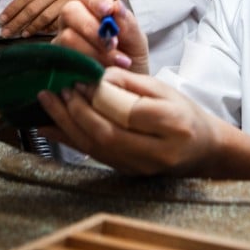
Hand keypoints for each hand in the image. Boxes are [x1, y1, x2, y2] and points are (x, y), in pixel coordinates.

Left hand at [0, 0, 122, 37]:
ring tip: (21, 35)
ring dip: (31, 27)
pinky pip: (62, 21)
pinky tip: (41, 35)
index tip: (2, 19)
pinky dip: (50, 29)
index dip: (13, 8)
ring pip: (45, 16)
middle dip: (17, 21)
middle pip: (33, 7)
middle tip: (5, 32)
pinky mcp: (79, 8)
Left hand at [37, 67, 220, 175]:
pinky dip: (68, 140)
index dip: (100, 96)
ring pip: (96, 148)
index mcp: (172, 124)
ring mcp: (140, 168)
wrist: (203, 150)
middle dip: (77, 111)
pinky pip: (92, 156)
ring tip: (47, 101)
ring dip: (67, 123)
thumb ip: (131, 82)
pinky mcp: (126, 173)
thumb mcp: (164, 89)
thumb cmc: (184, 113)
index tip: (81, 78)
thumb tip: (98, 77)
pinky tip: (48, 127)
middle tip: (59, 89)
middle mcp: (156, 152)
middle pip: (108, 134)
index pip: (128, 112)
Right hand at [52, 0, 149, 73]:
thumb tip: (117, 6)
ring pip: (67, 36)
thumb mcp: (136, 43)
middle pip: (70, 10)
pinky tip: (101, 73)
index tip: (108, 11)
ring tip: (117, 63)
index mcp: (92, 9)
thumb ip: (128, 25)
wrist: (124, 92)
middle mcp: (73, 21)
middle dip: (91, 27)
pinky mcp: (57, 63)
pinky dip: (85, 65)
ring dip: (93, 50)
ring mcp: (62, 41)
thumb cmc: (130, 61)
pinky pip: (64, 59)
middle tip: (112, 43)